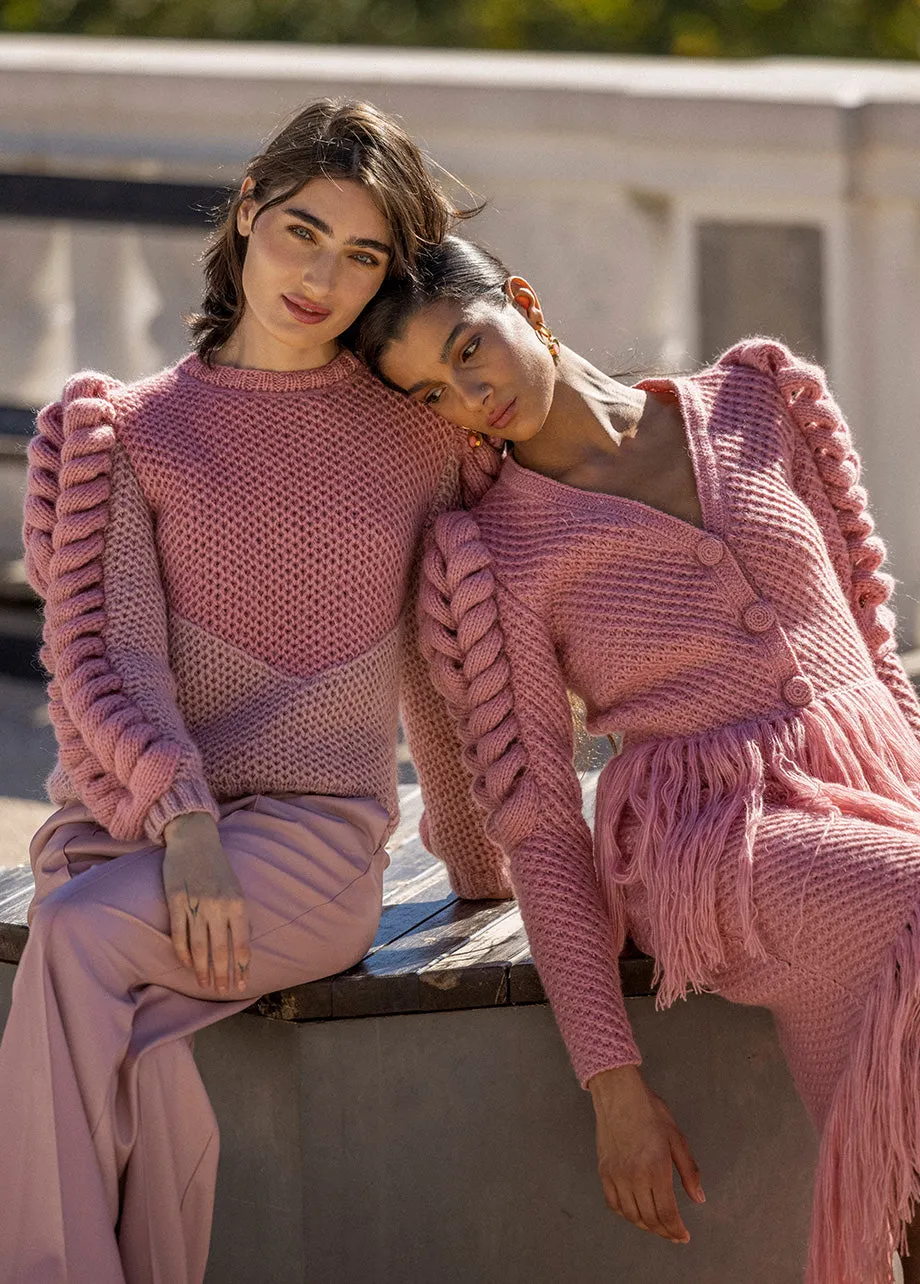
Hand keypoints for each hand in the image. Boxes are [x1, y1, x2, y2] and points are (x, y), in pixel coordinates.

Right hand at [162, 812, 250, 994]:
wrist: (195, 840)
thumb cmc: (219, 867)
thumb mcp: (236, 888)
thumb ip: (240, 915)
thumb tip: (243, 947)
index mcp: (238, 904)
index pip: (242, 944)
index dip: (241, 968)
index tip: (241, 985)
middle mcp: (218, 907)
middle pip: (220, 951)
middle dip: (222, 975)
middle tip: (221, 991)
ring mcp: (196, 905)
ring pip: (199, 948)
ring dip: (202, 970)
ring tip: (204, 984)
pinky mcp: (176, 902)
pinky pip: (179, 935)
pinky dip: (183, 953)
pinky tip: (187, 965)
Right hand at [588, 1064, 704, 1244]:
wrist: (618, 1094)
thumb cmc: (650, 1112)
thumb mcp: (677, 1138)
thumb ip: (689, 1172)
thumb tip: (699, 1198)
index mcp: (656, 1169)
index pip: (667, 1213)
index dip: (676, 1230)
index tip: (683, 1236)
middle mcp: (634, 1177)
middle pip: (650, 1218)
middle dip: (664, 1231)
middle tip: (674, 1234)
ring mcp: (616, 1175)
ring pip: (631, 1215)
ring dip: (646, 1225)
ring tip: (657, 1225)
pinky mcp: (604, 1172)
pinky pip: (614, 1204)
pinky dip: (626, 1214)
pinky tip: (635, 1212)